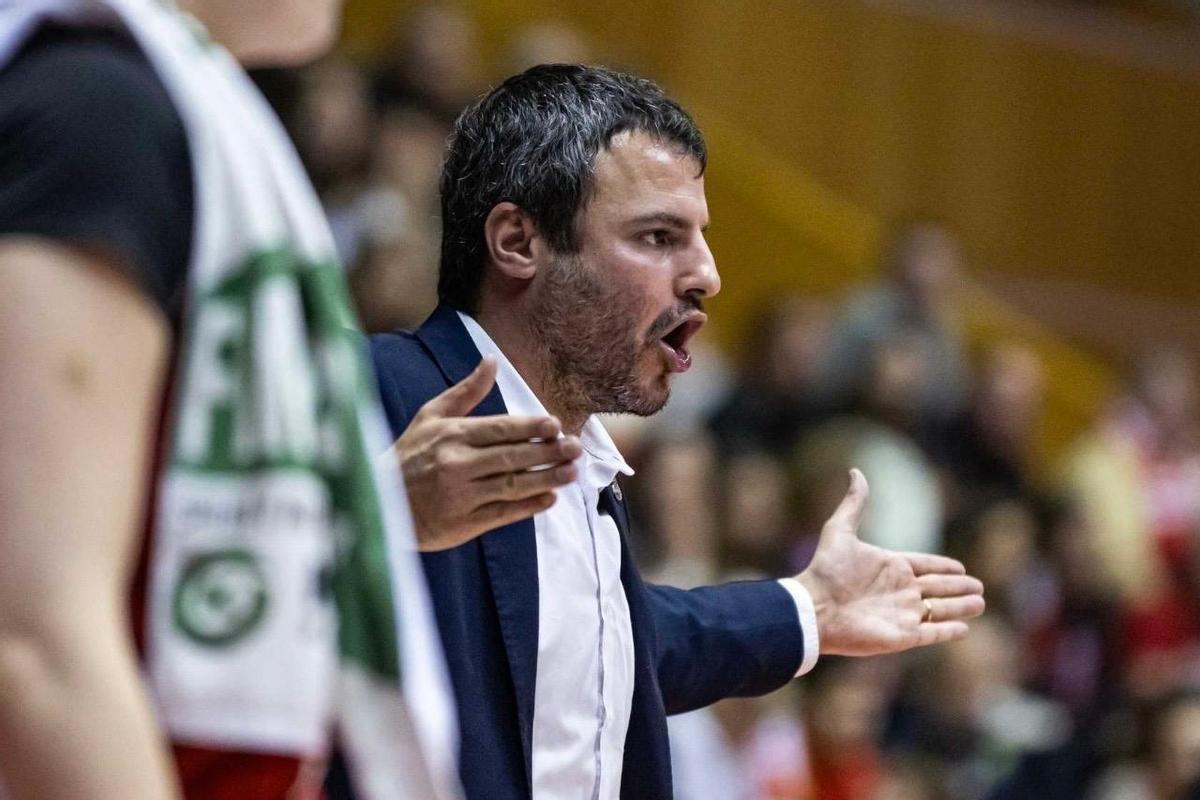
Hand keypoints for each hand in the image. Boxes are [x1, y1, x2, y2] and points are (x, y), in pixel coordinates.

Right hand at [392, 357, 581, 551]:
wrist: (378, 503)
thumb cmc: (408, 456)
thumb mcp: (430, 418)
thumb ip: (465, 392)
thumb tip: (492, 361)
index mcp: (451, 435)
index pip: (500, 428)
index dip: (531, 427)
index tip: (556, 425)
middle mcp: (457, 464)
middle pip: (513, 456)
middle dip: (548, 452)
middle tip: (576, 448)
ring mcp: (461, 495)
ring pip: (513, 485)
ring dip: (546, 478)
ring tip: (572, 473)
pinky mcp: (464, 523)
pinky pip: (503, 513)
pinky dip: (529, 506)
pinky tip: (550, 499)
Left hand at [796, 469, 984, 655]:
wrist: (814, 607)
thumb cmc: (826, 569)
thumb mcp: (840, 530)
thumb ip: (854, 503)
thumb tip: (855, 471)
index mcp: (890, 566)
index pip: (925, 565)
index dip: (943, 567)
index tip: (960, 567)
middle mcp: (899, 590)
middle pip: (938, 588)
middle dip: (959, 587)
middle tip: (979, 586)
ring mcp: (902, 614)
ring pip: (940, 610)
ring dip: (960, 607)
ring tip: (980, 603)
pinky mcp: (903, 636)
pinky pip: (932, 633)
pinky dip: (949, 630)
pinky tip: (964, 628)